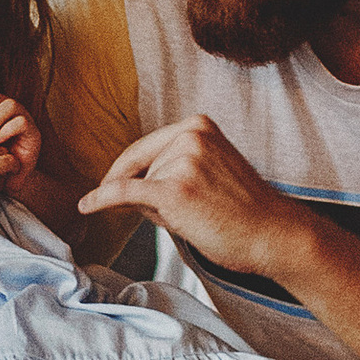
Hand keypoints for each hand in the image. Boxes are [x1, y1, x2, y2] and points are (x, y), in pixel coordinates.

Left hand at [78, 113, 304, 279]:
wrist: (273, 234)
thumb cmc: (244, 211)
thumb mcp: (208, 172)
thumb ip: (166, 170)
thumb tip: (118, 187)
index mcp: (198, 125)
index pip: (146, 145)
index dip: (125, 168)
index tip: (109, 182)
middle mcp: (189, 135)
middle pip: (139, 166)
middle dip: (143, 191)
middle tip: (174, 212)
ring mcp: (182, 161)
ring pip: (139, 187)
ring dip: (155, 209)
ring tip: (196, 217)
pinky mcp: (174, 190)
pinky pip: (123, 193)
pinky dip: (101, 199)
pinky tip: (86, 205)